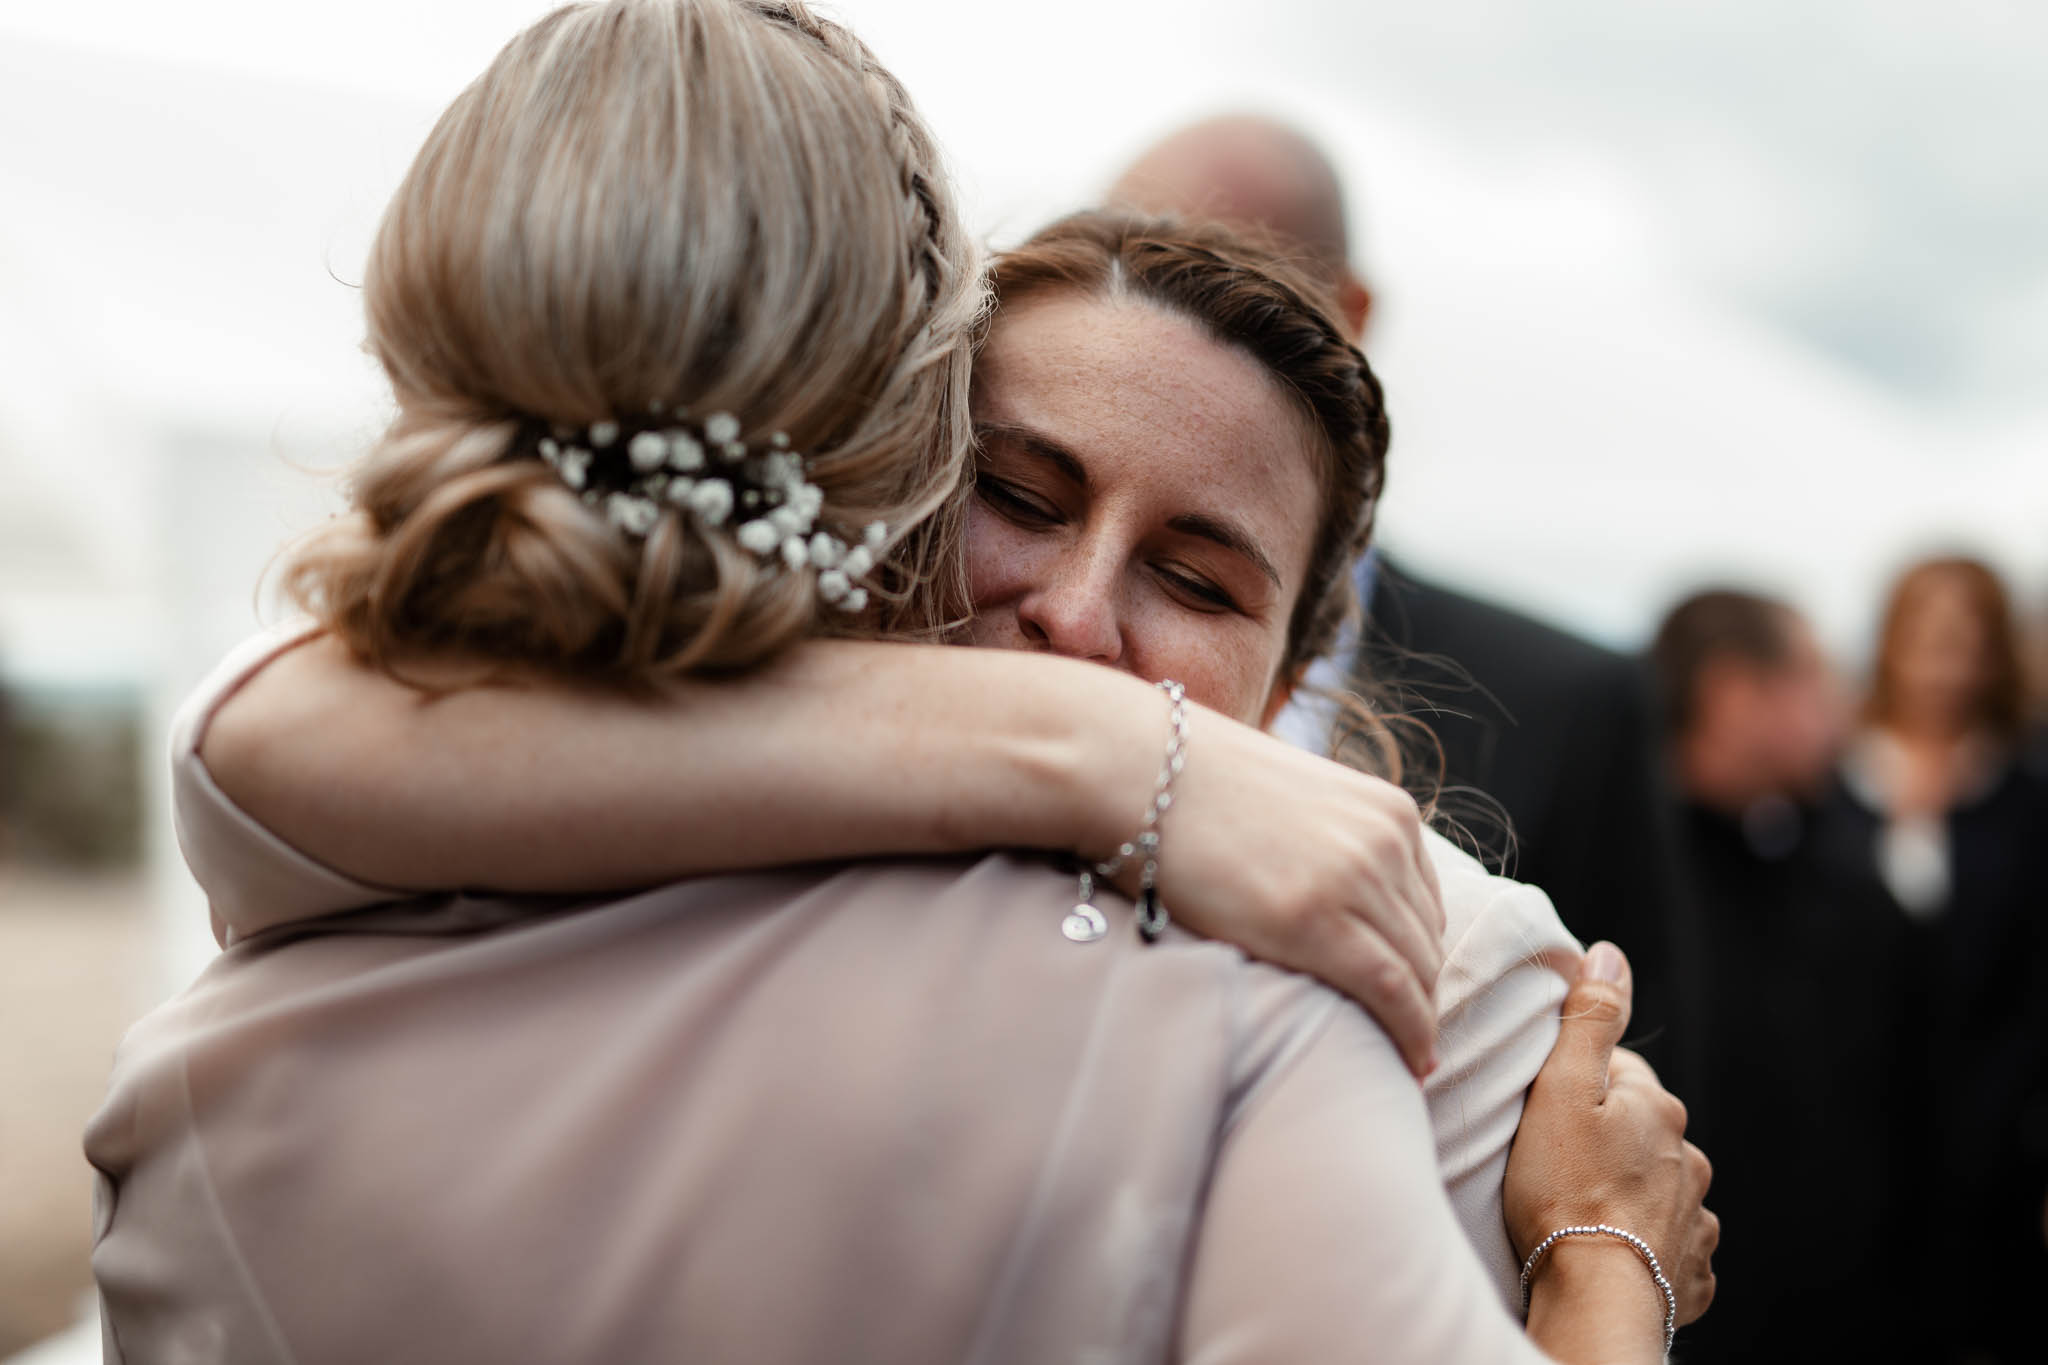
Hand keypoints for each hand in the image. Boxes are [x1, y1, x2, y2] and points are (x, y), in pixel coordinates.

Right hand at [1127, 706, 1446, 1076]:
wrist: (1131, 767)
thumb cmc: (1185, 784)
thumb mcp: (1283, 799)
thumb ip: (1318, 837)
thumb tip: (1310, 882)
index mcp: (1385, 808)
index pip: (1424, 900)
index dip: (1417, 953)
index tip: (1407, 990)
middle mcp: (1385, 840)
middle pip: (1425, 939)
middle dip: (1420, 992)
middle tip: (1405, 1039)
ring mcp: (1354, 878)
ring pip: (1417, 971)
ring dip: (1417, 1020)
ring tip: (1406, 1058)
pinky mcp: (1316, 921)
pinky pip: (1391, 991)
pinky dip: (1411, 1033)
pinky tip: (1411, 1064)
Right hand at [1505, 942, 1716, 1326]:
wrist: (1595, 1293)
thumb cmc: (1563, 1189)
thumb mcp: (1560, 1089)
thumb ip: (1587, 1019)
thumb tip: (1610, 954)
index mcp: (1657, 1108)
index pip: (1619, 1073)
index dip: (1579, 1086)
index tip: (1547, 1111)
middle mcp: (1688, 1157)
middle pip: (1643, 1131)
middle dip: (1609, 1139)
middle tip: (1557, 1163)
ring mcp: (1696, 1217)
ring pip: (1662, 1188)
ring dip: (1631, 1193)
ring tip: (1584, 1212)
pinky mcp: (1691, 1270)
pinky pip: (1671, 1244)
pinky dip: (1647, 1244)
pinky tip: (1614, 1250)